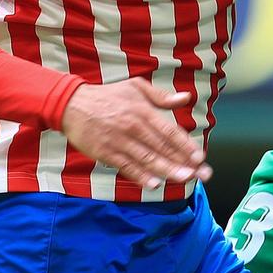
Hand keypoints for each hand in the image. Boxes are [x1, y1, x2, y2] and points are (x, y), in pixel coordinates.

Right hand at [60, 80, 211, 190]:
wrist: (72, 104)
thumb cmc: (107, 96)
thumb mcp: (135, 87)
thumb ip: (161, 96)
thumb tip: (186, 98)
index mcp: (142, 110)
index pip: (168, 130)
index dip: (185, 145)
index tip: (200, 156)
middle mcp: (132, 126)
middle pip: (162, 147)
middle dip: (183, 162)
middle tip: (201, 174)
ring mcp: (118, 141)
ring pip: (147, 158)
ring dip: (167, 170)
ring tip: (184, 179)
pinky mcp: (105, 152)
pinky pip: (126, 166)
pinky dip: (140, 176)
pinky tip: (154, 184)